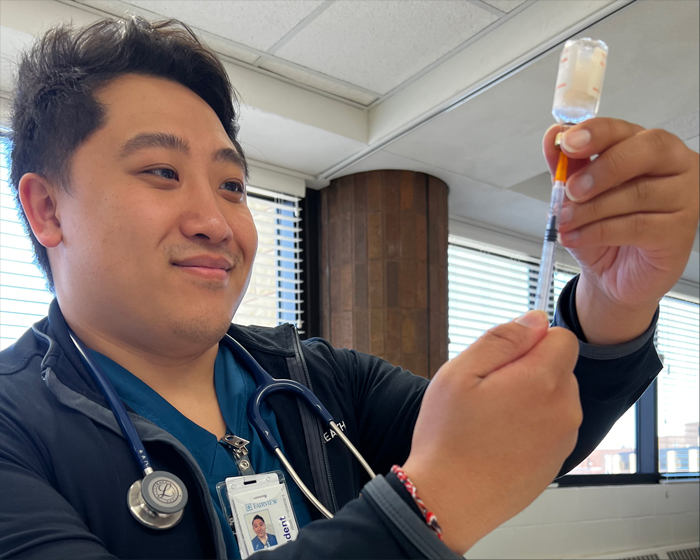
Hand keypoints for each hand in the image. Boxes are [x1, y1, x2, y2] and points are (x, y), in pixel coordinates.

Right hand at [402, 311, 579, 553]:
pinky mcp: (557, 461)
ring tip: (491, 418)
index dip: (530, 340)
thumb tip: (536, 319)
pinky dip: (531, 425)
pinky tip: (500, 439)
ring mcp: (564, 439)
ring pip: (555, 396)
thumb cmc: (448, 438)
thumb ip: (503, 339)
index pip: (561, 337)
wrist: (449, 501)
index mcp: (542, 381)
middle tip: (488, 392)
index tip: (501, 360)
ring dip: (530, 397)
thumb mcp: (460, 372)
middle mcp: (564, 409)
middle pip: (559, 367)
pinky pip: (551, 426)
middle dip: (529, 369)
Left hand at [543, 119, 699, 343]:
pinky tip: (576, 237)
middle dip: (602, 168)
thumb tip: (553, 136)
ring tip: (564, 220)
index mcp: (647, 148)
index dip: (596, 133)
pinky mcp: (679, 232)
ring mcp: (684, 198)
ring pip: (638, 193)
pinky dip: (599, 232)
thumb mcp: (577, 196)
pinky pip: (637, 226)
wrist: (612, 275)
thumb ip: (568, 165)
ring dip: (592, 208)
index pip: (626, 129)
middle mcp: (674, 166)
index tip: (567, 143)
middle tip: (571, 189)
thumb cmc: (602, 228)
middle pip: (647, 150)